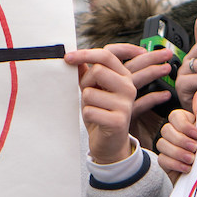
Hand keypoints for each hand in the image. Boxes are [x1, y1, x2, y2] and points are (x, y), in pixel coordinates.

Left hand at [65, 43, 171, 163]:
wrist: (109, 141)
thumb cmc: (100, 112)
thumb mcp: (93, 89)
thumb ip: (86, 72)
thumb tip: (74, 56)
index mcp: (123, 77)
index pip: (106, 56)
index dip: (85, 54)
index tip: (67, 57)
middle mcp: (128, 88)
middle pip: (98, 71)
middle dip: (86, 83)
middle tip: (90, 96)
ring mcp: (125, 104)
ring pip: (90, 93)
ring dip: (86, 103)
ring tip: (95, 109)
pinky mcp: (119, 120)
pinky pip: (89, 111)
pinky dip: (87, 115)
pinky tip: (96, 120)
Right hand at [155, 97, 196, 178]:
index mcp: (186, 123)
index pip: (175, 116)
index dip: (183, 124)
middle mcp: (175, 133)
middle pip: (166, 130)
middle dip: (180, 140)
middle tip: (195, 148)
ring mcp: (168, 147)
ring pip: (162, 144)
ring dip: (178, 152)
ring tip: (192, 159)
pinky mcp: (165, 161)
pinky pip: (162, 158)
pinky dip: (175, 163)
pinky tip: (187, 168)